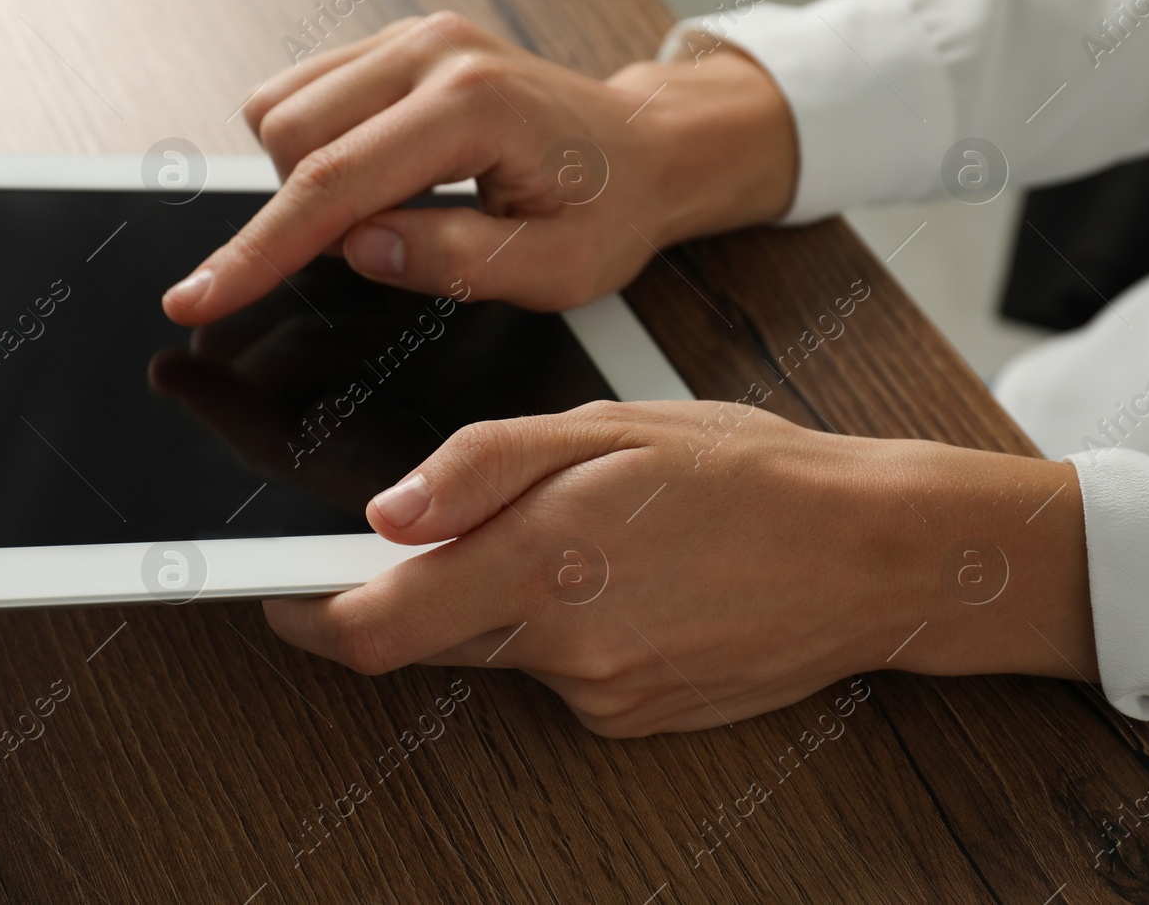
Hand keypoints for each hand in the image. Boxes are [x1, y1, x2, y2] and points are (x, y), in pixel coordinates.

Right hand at [163, 12, 796, 324]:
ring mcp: (412, 38)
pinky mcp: (399, 42)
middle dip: (296, 214)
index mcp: (472, 109)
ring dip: (304, 176)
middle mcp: (432, 54)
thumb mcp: (554, 269)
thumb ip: (454, 260)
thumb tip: (357, 247)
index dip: (256, 252)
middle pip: (289, 137)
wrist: (644, 148)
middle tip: (375, 250)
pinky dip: (314, 144)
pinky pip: (304, 88)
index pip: (332, 184)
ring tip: (388, 211)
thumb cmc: (609, 211)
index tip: (197, 298)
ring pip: (282, 107)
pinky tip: (378, 175)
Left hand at [262, 401, 1095, 736]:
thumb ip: (480, 468)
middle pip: (428, 637)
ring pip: (499, 648)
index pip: (370, 627)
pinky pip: (559, 672)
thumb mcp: (605, 429)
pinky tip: (631, 578)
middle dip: (418, 587)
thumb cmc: (747, 475)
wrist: (871, 555)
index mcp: (539, 566)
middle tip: (469, 522)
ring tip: (588, 532)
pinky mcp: (635, 719)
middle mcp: (562, 650)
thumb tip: (386, 512)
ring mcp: (602, 696)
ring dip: (503, 597)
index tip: (276, 595)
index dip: (303, 616)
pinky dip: (562, 626)